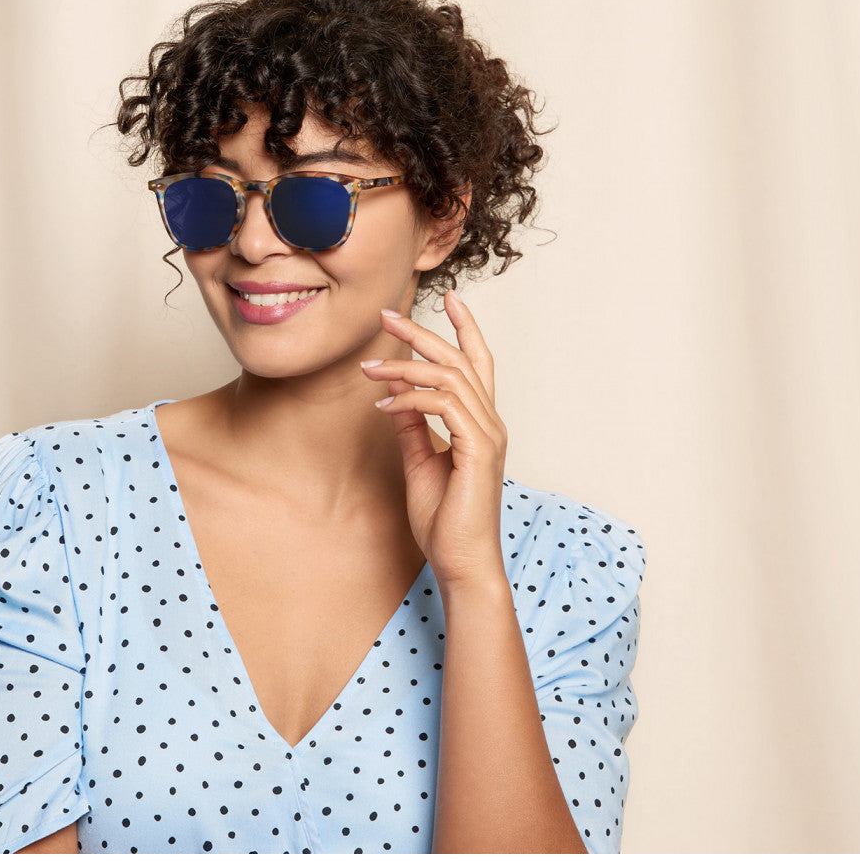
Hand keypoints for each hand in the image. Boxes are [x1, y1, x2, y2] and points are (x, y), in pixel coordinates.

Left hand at [360, 290, 508, 591]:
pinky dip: (410, 397)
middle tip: (386, 316)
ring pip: (448, 377)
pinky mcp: (477, 449)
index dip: (466, 328)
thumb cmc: (444, 520)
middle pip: (460, 360)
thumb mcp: (420, 462)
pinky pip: (443, 405)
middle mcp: (490, 422)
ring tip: (369, 367)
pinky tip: (384, 403)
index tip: (448, 299)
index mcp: (481, 423)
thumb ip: (413, 426)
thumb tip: (395, 393)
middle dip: (422, 333)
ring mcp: (488, 434)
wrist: (461, 561)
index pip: (478, 364)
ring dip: (404, 366)